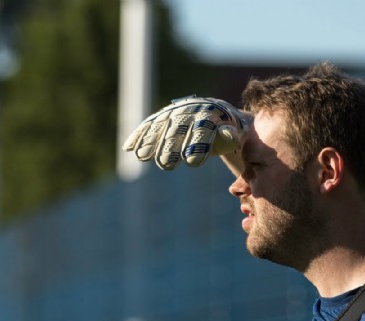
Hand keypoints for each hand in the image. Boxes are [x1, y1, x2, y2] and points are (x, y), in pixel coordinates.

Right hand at [122, 96, 250, 169]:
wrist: (216, 112)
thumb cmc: (228, 128)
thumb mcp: (236, 132)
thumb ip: (230, 135)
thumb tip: (227, 135)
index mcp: (211, 113)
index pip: (204, 129)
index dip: (198, 145)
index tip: (193, 163)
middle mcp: (190, 110)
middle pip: (179, 130)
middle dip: (171, 147)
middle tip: (167, 165)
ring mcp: (174, 112)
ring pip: (161, 127)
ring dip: (151, 141)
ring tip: (143, 157)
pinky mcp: (162, 117)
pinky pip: (149, 125)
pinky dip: (138, 135)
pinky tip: (128, 148)